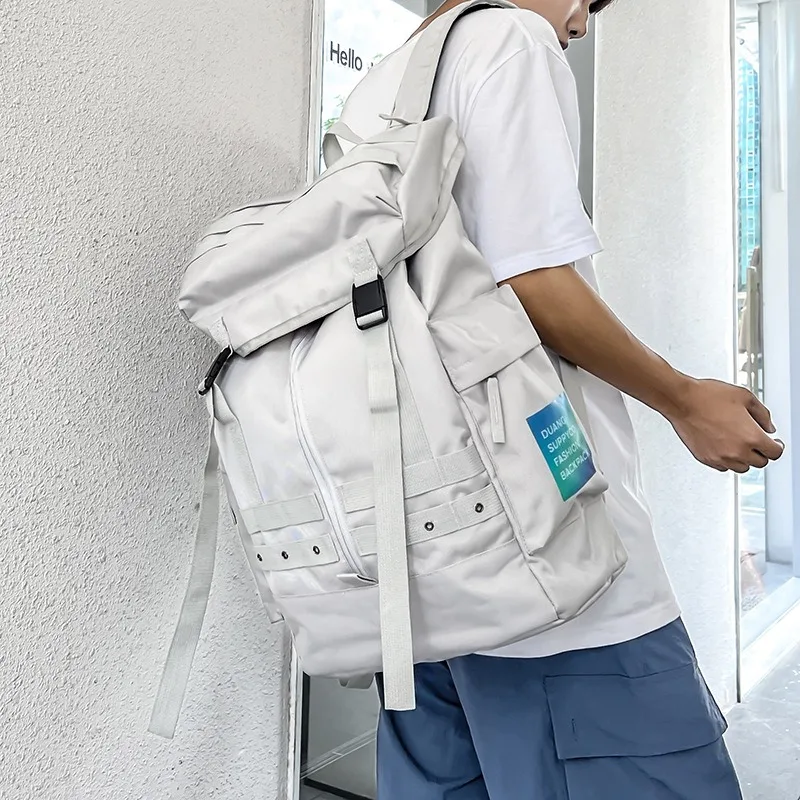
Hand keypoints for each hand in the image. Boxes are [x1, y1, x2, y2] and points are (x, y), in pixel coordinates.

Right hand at [667, 378, 784, 472]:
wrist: (682, 401)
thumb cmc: (708, 397)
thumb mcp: (745, 397)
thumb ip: (763, 414)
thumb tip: (768, 426)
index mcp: (751, 437)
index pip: (775, 453)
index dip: (777, 447)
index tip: (775, 443)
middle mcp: (737, 451)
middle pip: (760, 463)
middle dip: (761, 452)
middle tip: (757, 443)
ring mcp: (720, 457)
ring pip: (742, 468)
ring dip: (745, 458)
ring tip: (740, 445)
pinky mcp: (706, 459)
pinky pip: (723, 467)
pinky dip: (727, 460)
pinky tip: (725, 448)